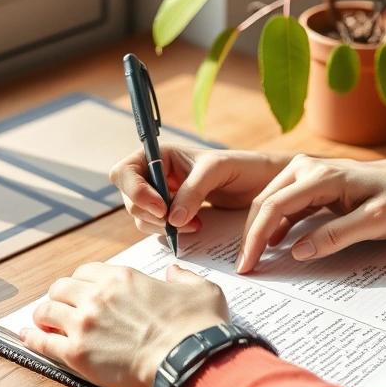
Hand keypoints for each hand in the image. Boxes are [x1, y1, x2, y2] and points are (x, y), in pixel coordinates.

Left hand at [20, 263, 229, 386]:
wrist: (189, 358)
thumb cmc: (198, 326)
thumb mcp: (201, 288)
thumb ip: (184, 277)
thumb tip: (174, 272)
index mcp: (123, 277)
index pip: (87, 271)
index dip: (83, 281)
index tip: (84, 291)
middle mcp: (97, 295)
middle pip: (61, 288)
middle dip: (60, 296)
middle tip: (62, 307)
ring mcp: (84, 324)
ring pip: (47, 311)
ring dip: (44, 315)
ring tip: (43, 322)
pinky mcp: (76, 353)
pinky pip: (43, 342)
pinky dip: (33, 339)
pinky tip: (29, 337)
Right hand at [109, 144, 290, 235]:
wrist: (261, 184)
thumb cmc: (240, 166)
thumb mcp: (215, 170)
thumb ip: (192, 191)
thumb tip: (171, 218)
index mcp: (159, 154)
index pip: (124, 172)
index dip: (134, 191)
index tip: (160, 206)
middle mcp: (155, 175)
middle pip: (129, 199)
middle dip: (151, 213)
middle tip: (178, 221)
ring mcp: (162, 196)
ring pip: (142, 218)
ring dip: (163, 226)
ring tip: (194, 224)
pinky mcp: (172, 214)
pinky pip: (158, 228)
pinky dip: (172, 232)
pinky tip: (196, 226)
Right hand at [236, 144, 385, 272]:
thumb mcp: (376, 221)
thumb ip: (336, 235)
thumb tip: (298, 252)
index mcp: (321, 176)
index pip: (274, 206)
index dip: (255, 237)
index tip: (247, 265)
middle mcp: (308, 167)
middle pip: (265, 202)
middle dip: (249, 235)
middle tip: (244, 268)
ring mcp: (308, 172)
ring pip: (270, 201)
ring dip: (259, 228)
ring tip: (252, 258)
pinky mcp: (313, 181)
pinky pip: (284, 202)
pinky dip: (274, 223)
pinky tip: (272, 243)